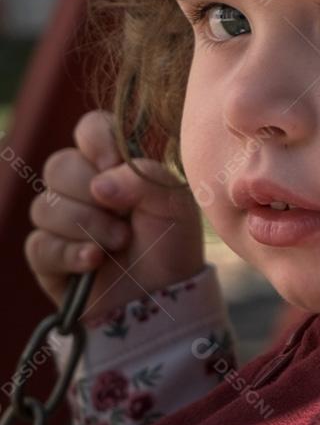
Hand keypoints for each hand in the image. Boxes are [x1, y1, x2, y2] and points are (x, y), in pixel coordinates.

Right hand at [25, 109, 204, 322]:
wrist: (166, 296)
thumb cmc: (173, 245)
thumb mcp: (175, 204)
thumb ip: (144, 178)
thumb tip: (100, 185)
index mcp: (113, 166)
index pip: (90, 128)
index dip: (97, 142)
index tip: (114, 166)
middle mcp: (81, 188)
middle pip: (59, 166)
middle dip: (92, 195)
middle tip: (125, 219)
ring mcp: (61, 221)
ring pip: (45, 207)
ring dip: (89, 227)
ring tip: (120, 244)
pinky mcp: (47, 256)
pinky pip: (40, 244)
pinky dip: (71, 253)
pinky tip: (95, 262)